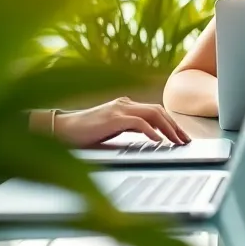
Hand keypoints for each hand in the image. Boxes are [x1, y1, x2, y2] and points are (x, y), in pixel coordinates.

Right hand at [52, 97, 190, 147]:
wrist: (59, 130)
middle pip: (158, 111)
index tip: (181, 136)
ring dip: (167, 128)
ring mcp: (118, 109)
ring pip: (152, 114)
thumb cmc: (83, 132)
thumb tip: (150, 135)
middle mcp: (124, 103)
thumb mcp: (111, 129)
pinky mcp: (112, 118)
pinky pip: (138, 122)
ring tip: (176, 141)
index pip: (155, 111)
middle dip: (174, 126)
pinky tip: (158, 140)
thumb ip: (128, 127)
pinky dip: (150, 130)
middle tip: (185, 140)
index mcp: (124, 105)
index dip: (171, 123)